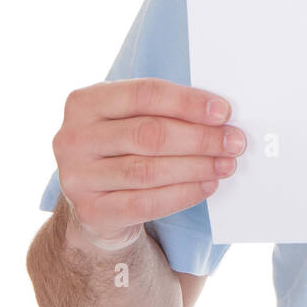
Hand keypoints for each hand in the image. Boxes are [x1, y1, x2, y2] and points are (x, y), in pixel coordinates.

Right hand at [53, 78, 243, 245]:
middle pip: (148, 134)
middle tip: (234, 141)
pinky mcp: (91, 211)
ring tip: (227, 164)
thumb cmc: (124, 147)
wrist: (96, 200)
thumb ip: (165, 110)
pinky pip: (145, 203)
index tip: (223, 112)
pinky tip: (207, 186)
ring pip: (148, 170)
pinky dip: (182, 194)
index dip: (187, 103)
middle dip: (199, 138)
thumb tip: (220, 115)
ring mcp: (77, 177)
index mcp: (85, 102)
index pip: (143, 95)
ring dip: (197, 167)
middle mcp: (73, 138)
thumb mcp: (132, 118)